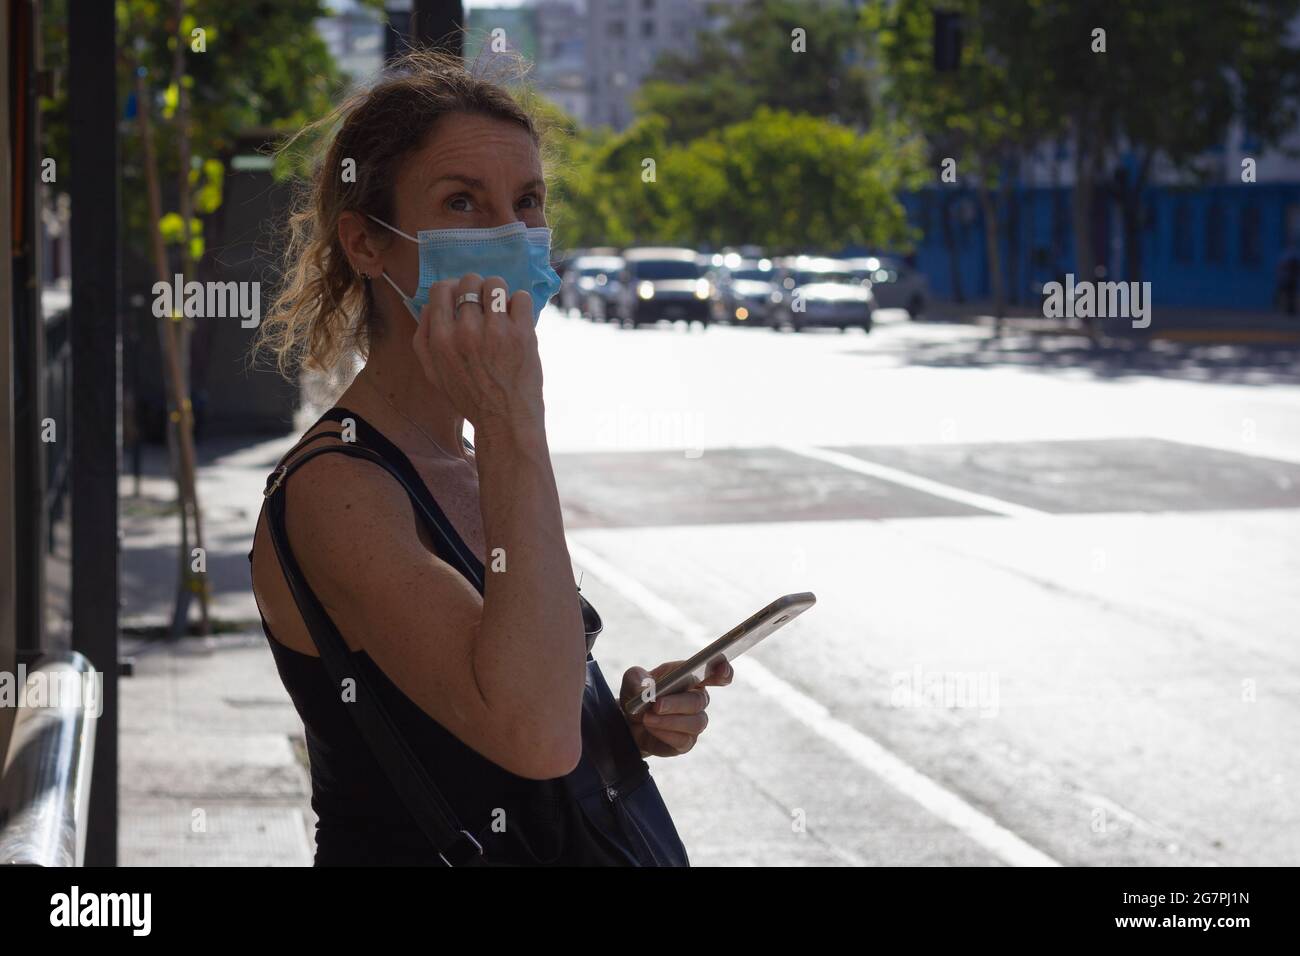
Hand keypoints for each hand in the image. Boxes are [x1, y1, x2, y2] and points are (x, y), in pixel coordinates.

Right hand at [412, 273, 543, 435]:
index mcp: (441, 339)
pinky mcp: (523, 334)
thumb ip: (424, 338)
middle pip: (470, 281)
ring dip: (500, 293)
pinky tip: (518, 319)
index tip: (463, 299)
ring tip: (502, 310)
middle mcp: (466, 331)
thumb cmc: (469, 398)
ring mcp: (496, 331)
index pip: (441, 289)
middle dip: (477, 288)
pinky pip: (522, 297)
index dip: (453, 288)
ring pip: (496, 284)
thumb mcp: (433, 374)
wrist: (505, 420)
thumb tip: (430, 305)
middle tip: (485, 306)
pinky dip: (520, 304)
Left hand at [620, 658, 733, 757]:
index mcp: (691, 678)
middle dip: (677, 703)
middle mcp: (697, 699)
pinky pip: (683, 740)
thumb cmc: (638, 694)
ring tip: (647, 718)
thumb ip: (637, 679)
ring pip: (695, 723)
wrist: (628, 722)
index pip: (716, 673)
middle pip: (700, 701)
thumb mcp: (632, 680)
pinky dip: (665, 734)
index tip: (721, 667)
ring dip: (669, 721)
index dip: (723, 671)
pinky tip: (651, 728)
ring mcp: (694, 722)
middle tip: (656, 704)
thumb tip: (646, 690)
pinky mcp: (685, 742)